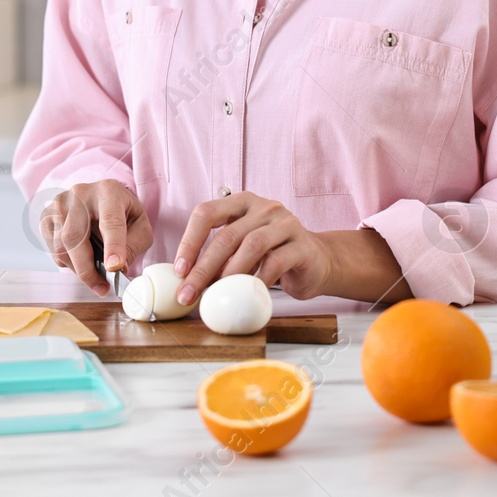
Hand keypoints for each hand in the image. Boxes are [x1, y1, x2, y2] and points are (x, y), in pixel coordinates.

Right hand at [39, 179, 152, 296]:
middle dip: (87, 268)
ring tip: (95, 277)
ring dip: (78, 269)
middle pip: (75, 236)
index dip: (113, 246)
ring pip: (61, 246)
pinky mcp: (47, 217)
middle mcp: (80, 194)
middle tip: (101, 288)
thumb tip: (118, 269)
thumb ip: (133, 245)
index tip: (115, 268)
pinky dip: (69, 263)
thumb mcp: (139, 225)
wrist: (100, 196)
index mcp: (109, 192)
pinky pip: (54, 250)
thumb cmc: (121, 212)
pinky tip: (83, 260)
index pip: (110, 221)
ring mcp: (59, 204)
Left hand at [172, 191, 335, 303]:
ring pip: (252, 245)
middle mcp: (264, 207)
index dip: (189, 241)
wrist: (318, 262)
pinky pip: (276, 262)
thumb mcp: (242, 248)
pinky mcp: (302, 245)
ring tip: (217, 294)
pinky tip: (248, 294)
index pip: (206, 212)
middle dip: (203, 267)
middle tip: (189, 293)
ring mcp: (286, 223)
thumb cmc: (273, 255)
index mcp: (242, 203)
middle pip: (227, 235)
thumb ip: (219, 254)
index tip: (179, 270)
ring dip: (229, 273)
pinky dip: (258, 281)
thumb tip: (184, 280)